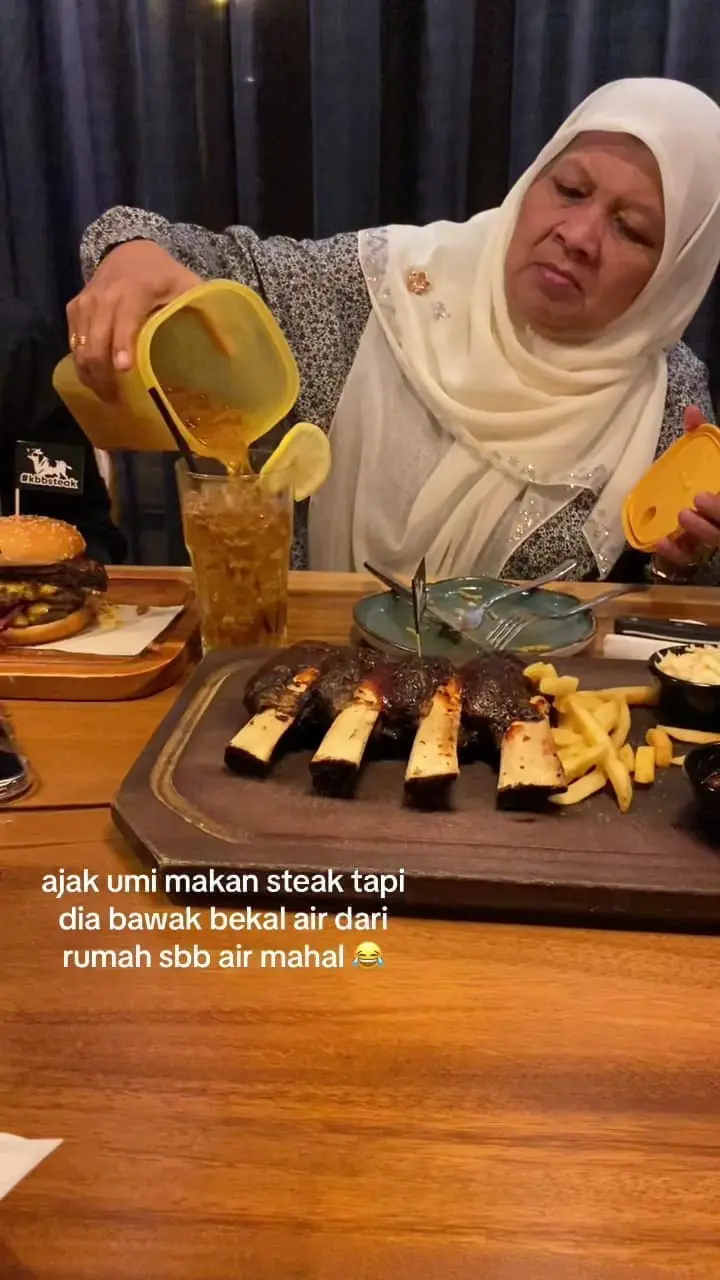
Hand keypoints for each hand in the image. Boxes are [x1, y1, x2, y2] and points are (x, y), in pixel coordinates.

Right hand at [66, 241, 201, 400]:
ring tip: (108, 395)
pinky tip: (97, 378)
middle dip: (102, 375)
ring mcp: (86, 303)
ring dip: (91, 374)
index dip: (121, 346)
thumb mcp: (190, 286)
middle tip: (117, 400)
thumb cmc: (163, 274)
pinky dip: (82, 362)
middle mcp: (105, 297)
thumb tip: (233, 352)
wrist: (129, 250)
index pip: (123, 322)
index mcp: (134, 291)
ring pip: (80, 347)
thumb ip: (211, 316)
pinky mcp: (75, 309)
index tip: (124, 370)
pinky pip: (73, 341)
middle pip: (95, 343)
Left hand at [653, 405, 719, 565]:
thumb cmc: (704, 476)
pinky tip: (661, 542)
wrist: (691, 503)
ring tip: (683, 516)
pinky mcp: (694, 551)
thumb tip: (690, 410)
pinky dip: (676, 552)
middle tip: (699, 498)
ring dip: (701, 531)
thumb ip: (700, 435)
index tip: (708, 492)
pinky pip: (688, 557)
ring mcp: (714, 535)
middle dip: (719, 511)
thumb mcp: (706, 455)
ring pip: (716, 540)